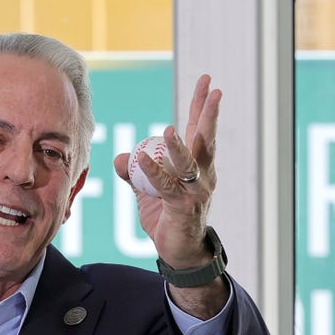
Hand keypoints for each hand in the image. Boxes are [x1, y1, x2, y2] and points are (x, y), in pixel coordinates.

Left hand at [114, 74, 221, 268]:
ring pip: (189, 162)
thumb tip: (121, 157)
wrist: (178, 251)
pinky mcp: (184, 206)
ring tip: (169, 129)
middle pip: (205, 138)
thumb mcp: (146, 190)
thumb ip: (134, 172)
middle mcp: (202, 174)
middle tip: (214, 90)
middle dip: (208, 113)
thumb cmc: (166, 217)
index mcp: (196, 166)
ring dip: (178, 146)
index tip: (208, 82)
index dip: (202, 106)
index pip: (199, 130)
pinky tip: (142, 160)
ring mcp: (196, 191)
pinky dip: (154, 173)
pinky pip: (167, 186)